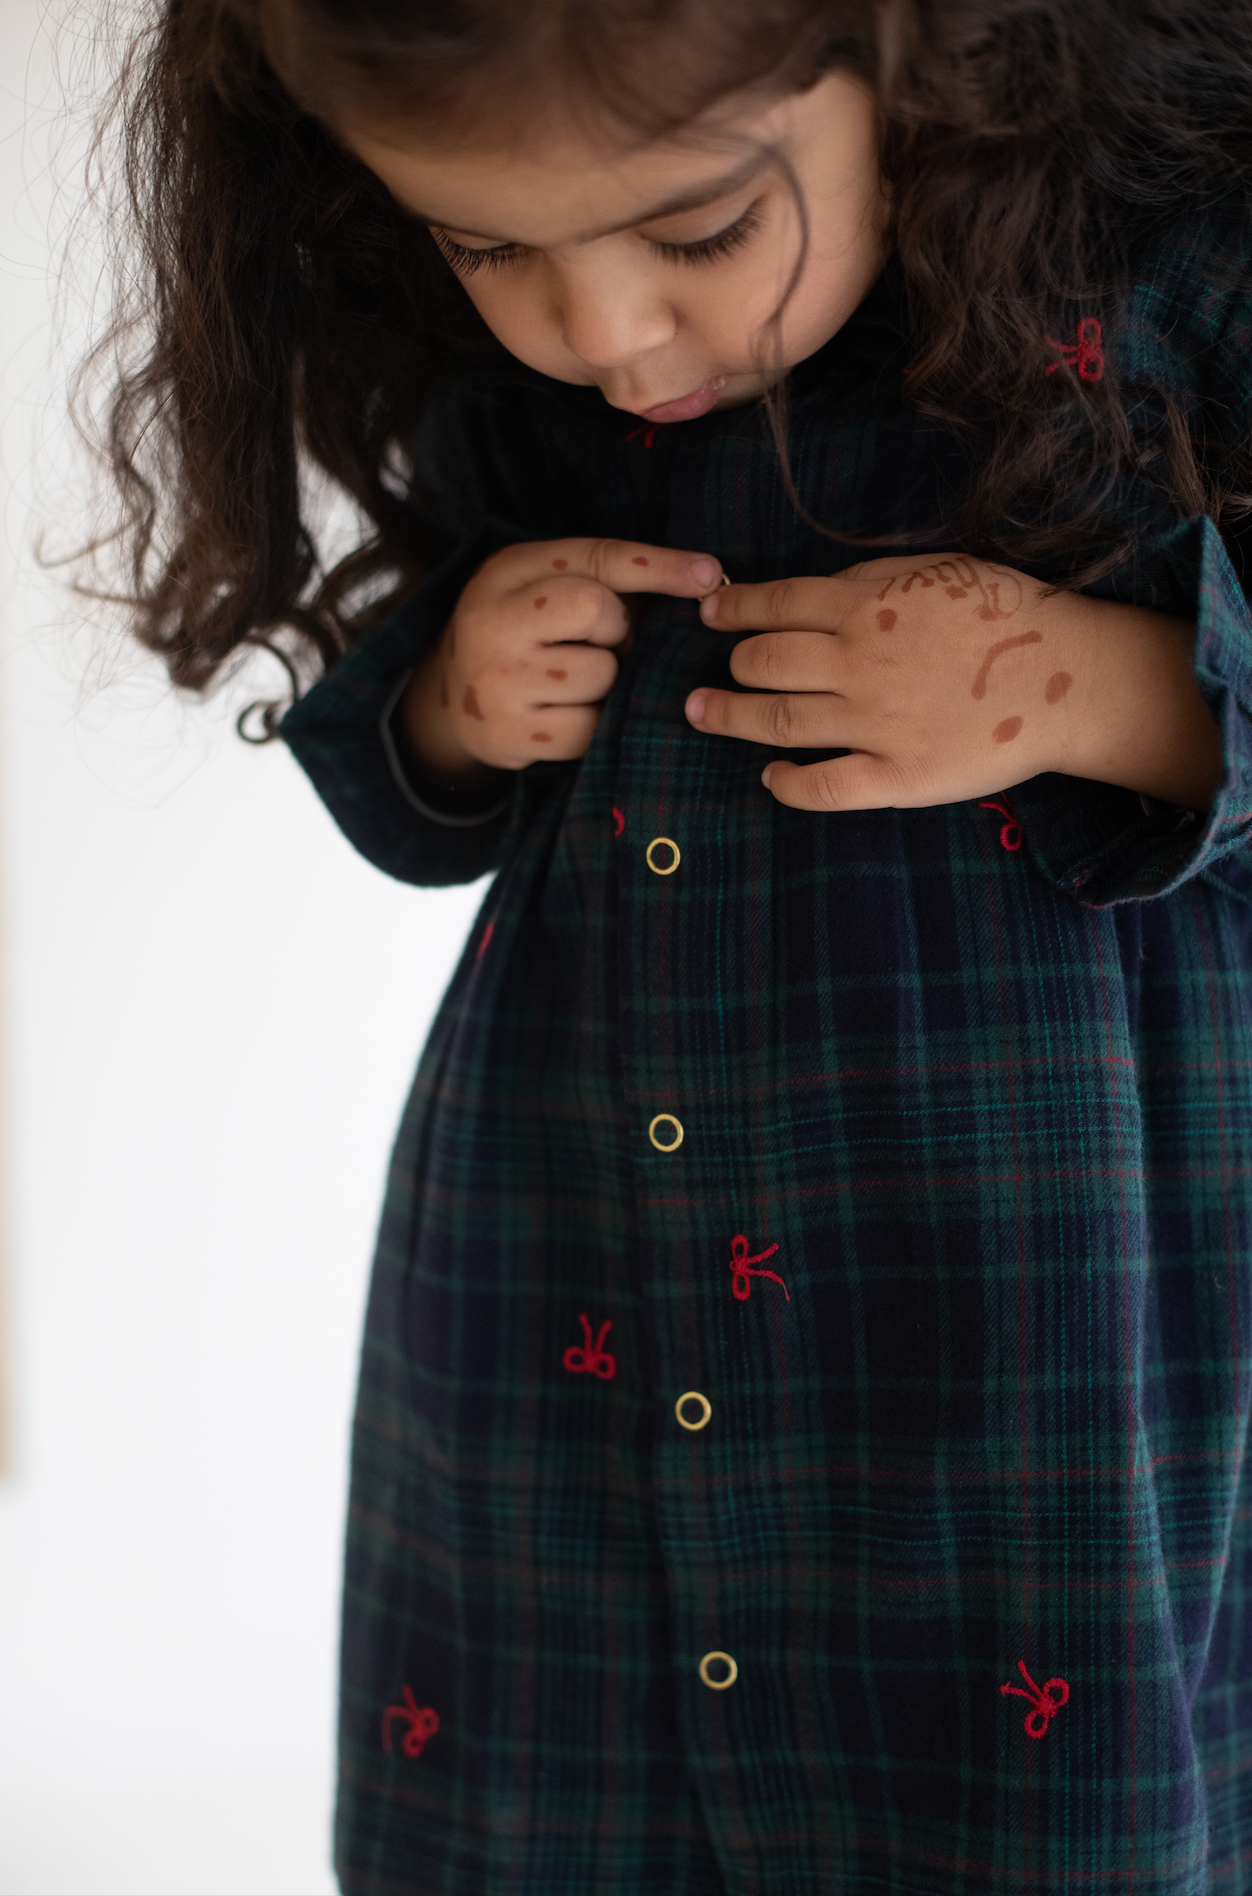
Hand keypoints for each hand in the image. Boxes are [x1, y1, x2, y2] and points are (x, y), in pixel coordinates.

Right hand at [404, 537, 721, 784]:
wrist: (452, 699)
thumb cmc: (524, 629)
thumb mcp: (548, 581)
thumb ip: (614, 573)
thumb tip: (710, 580)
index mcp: (505, 572)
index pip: (596, 560)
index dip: (658, 567)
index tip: (710, 576)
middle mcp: (493, 623)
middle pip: (599, 612)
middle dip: (614, 628)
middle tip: (595, 640)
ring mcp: (499, 684)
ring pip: (601, 675)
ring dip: (607, 679)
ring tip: (576, 677)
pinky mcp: (511, 736)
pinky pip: (591, 728)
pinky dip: (595, 721)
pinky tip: (570, 710)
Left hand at [688, 554, 1220, 812]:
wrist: (1065, 675)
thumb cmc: (1005, 613)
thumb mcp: (932, 569)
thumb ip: (868, 582)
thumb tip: (808, 595)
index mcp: (866, 605)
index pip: (773, 604)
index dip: (732, 608)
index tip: (708, 611)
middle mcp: (857, 663)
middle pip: (763, 663)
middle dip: (731, 663)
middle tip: (719, 670)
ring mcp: (872, 724)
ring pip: (777, 721)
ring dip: (730, 717)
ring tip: (702, 713)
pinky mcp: (895, 777)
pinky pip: (821, 786)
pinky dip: (784, 783)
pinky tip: (770, 777)